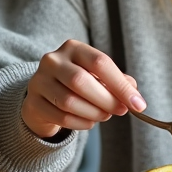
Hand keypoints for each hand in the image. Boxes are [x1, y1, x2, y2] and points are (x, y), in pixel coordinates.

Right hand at [21, 39, 145, 138]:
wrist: (45, 96)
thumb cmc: (78, 84)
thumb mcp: (98, 76)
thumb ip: (117, 82)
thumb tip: (135, 96)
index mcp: (73, 48)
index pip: (100, 63)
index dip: (121, 85)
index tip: (138, 104)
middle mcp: (53, 60)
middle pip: (81, 81)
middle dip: (107, 100)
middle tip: (121, 111)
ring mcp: (39, 81)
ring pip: (69, 102)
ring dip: (94, 113)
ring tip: (104, 115)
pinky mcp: (33, 102)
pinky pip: (61, 117)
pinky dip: (81, 123)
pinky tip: (89, 122)